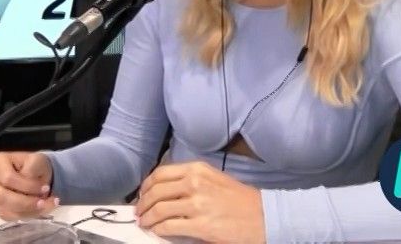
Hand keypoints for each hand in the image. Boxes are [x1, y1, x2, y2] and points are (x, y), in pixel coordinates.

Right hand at [0, 151, 57, 220]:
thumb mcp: (37, 159)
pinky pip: (9, 217)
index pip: (8, 178)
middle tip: (43, 202)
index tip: (46, 188)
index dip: (27, 186)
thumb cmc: (35, 164)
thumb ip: (32, 168)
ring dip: (28, 211)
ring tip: (45, 206)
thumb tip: (28, 180)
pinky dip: (26, 215)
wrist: (38, 173)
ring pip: (5, 210)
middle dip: (25, 202)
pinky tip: (39, 210)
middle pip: (1, 197)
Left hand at [135, 161, 264, 243]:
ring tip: (144, 222)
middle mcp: (194, 182)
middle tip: (139, 211)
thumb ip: (190, 179)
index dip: (146, 185)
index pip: (160, 173)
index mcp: (197, 169)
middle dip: (143, 202)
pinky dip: (158, 229)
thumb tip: (165, 190)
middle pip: (156, 190)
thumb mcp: (212, 179)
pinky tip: (156, 231)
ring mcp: (197, 203)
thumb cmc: (239, 198)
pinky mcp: (200, 225)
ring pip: (159, 208)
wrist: (262, 215)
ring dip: (147, 217)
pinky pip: (169, 226)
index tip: (142, 194)